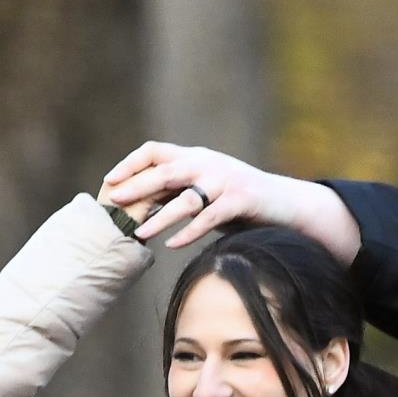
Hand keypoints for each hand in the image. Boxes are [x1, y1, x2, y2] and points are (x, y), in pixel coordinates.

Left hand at [98, 142, 361, 261]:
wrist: (287, 203)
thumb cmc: (241, 202)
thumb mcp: (206, 190)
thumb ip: (179, 192)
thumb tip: (142, 206)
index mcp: (196, 157)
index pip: (155, 151)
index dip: (131, 163)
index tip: (111, 181)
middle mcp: (208, 163)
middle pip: (165, 171)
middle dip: (138, 186)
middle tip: (115, 202)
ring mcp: (225, 181)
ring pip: (185, 198)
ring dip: (160, 217)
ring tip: (139, 233)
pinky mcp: (241, 201)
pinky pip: (210, 217)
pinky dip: (190, 232)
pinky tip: (173, 245)